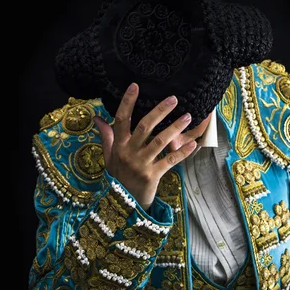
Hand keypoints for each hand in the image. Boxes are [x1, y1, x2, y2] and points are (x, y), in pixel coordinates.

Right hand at [93, 83, 196, 207]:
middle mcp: (129, 152)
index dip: (127, 102)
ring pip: (159, 141)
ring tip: (187, 116)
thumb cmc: (118, 176)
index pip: (121, 119)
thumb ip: (106, 136)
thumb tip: (96, 117)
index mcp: (118, 145)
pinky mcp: (152, 176)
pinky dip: (181, 153)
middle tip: (173, 99)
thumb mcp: (108, 156)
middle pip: (144, 127)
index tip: (135, 86)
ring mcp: (141, 164)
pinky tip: (193, 144)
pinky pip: (169, 161)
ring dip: (175, 128)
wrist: (123, 203)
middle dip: (159, 111)